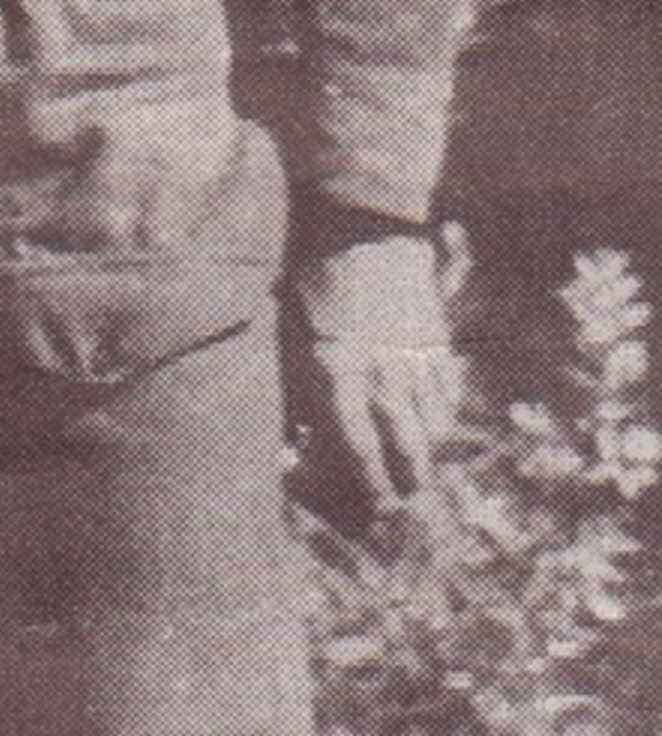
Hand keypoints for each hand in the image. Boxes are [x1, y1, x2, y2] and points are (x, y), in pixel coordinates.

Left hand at [281, 232, 458, 536]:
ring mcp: (415, 362)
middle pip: (405, 453)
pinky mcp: (436, 345)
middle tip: (396, 502)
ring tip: (413, 472)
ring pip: (432, 432)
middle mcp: (381, 377)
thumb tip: (302, 443)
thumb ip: (300, 394)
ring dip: (423, 458)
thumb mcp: (290, 339)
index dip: (366, 488)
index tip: (369, 508)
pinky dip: (439, 419)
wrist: (359, 228)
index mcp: (336, 376)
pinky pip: (446, 399)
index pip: (358, 453)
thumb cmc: (309, 284)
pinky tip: (428, 426)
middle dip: (403, 487)